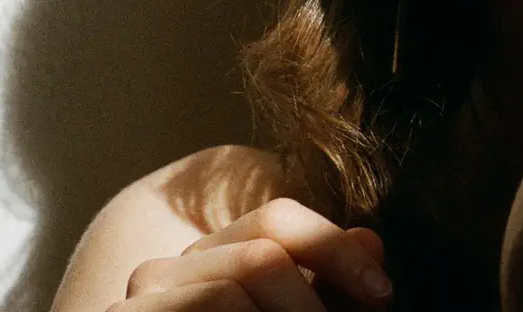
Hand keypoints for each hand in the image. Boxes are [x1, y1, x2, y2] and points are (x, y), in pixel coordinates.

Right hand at [111, 197, 391, 310]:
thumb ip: (326, 289)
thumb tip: (371, 240)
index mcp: (207, 259)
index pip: (276, 219)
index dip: (336, 249)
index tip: (384, 295)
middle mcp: (164, 271)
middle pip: (263, 255)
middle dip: (316, 305)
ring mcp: (137, 304)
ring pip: (230, 291)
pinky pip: (209, 309)